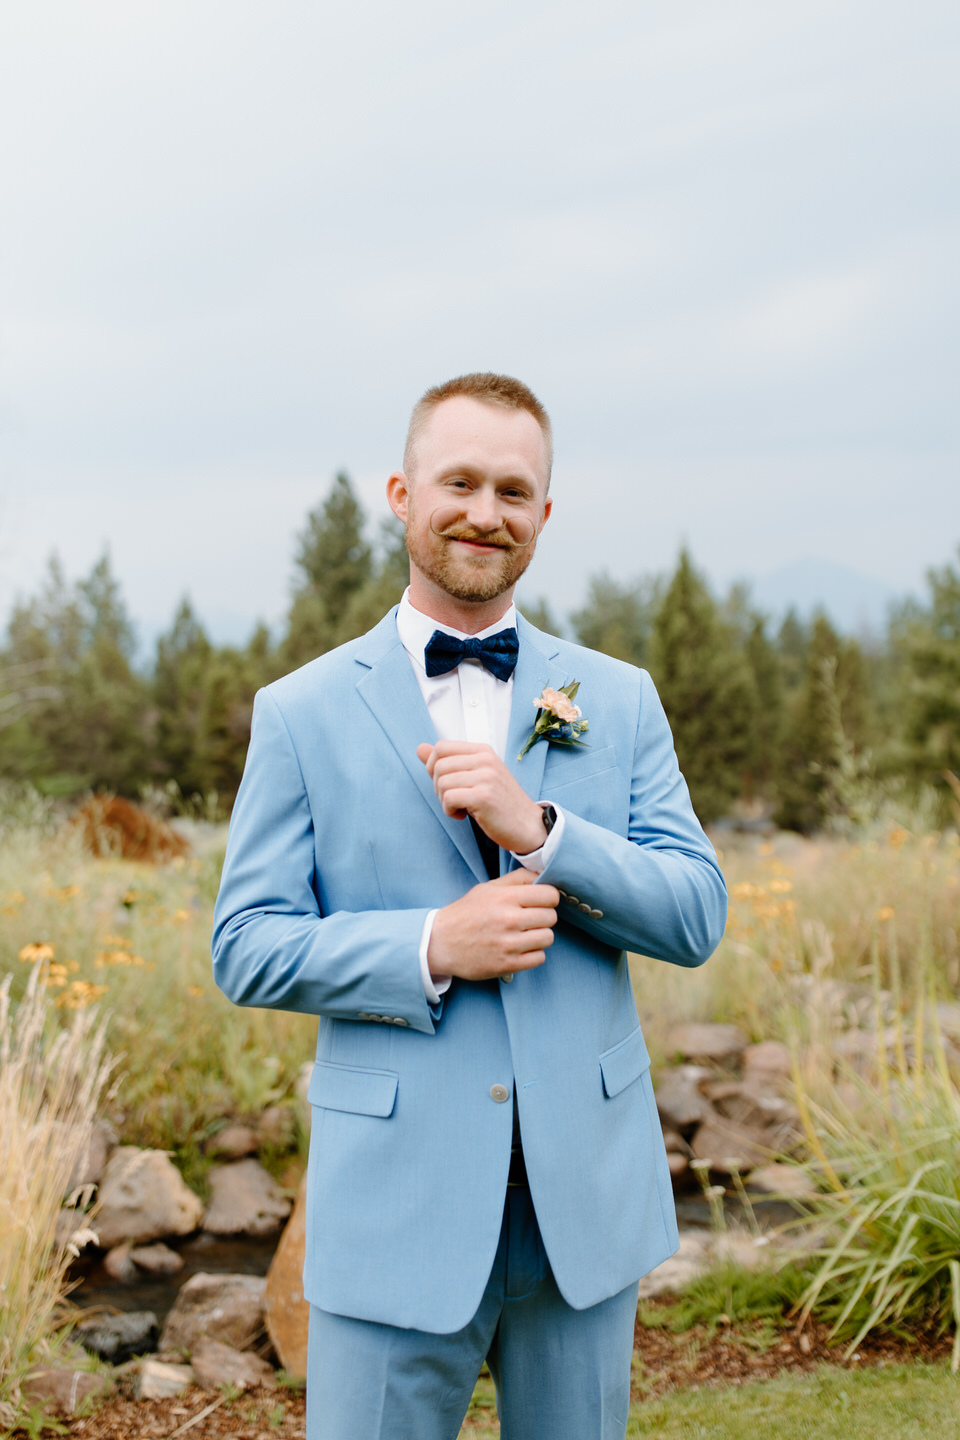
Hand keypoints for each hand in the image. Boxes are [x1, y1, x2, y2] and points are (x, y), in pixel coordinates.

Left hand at [416, 741, 546, 853]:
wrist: (527, 826)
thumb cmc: (500, 803)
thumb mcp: (475, 776)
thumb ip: (448, 762)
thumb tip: (420, 748)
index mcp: (483, 751)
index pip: (441, 747)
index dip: (433, 766)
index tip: (445, 783)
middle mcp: (485, 759)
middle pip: (438, 766)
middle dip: (438, 787)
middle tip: (455, 800)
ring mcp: (486, 777)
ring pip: (441, 783)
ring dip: (445, 801)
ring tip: (462, 808)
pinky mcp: (483, 796)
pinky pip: (448, 798)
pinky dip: (450, 811)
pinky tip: (464, 816)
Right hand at [428, 869, 559, 981]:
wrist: (440, 942)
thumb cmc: (466, 913)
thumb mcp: (488, 888)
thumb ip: (517, 879)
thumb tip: (543, 874)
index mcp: (505, 897)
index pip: (550, 895)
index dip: (548, 898)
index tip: (541, 902)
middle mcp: (508, 919)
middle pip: (551, 917)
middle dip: (544, 917)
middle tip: (530, 919)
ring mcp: (508, 944)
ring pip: (548, 938)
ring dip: (539, 936)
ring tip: (524, 934)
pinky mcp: (507, 964)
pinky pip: (539, 958)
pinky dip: (532, 953)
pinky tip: (520, 948)